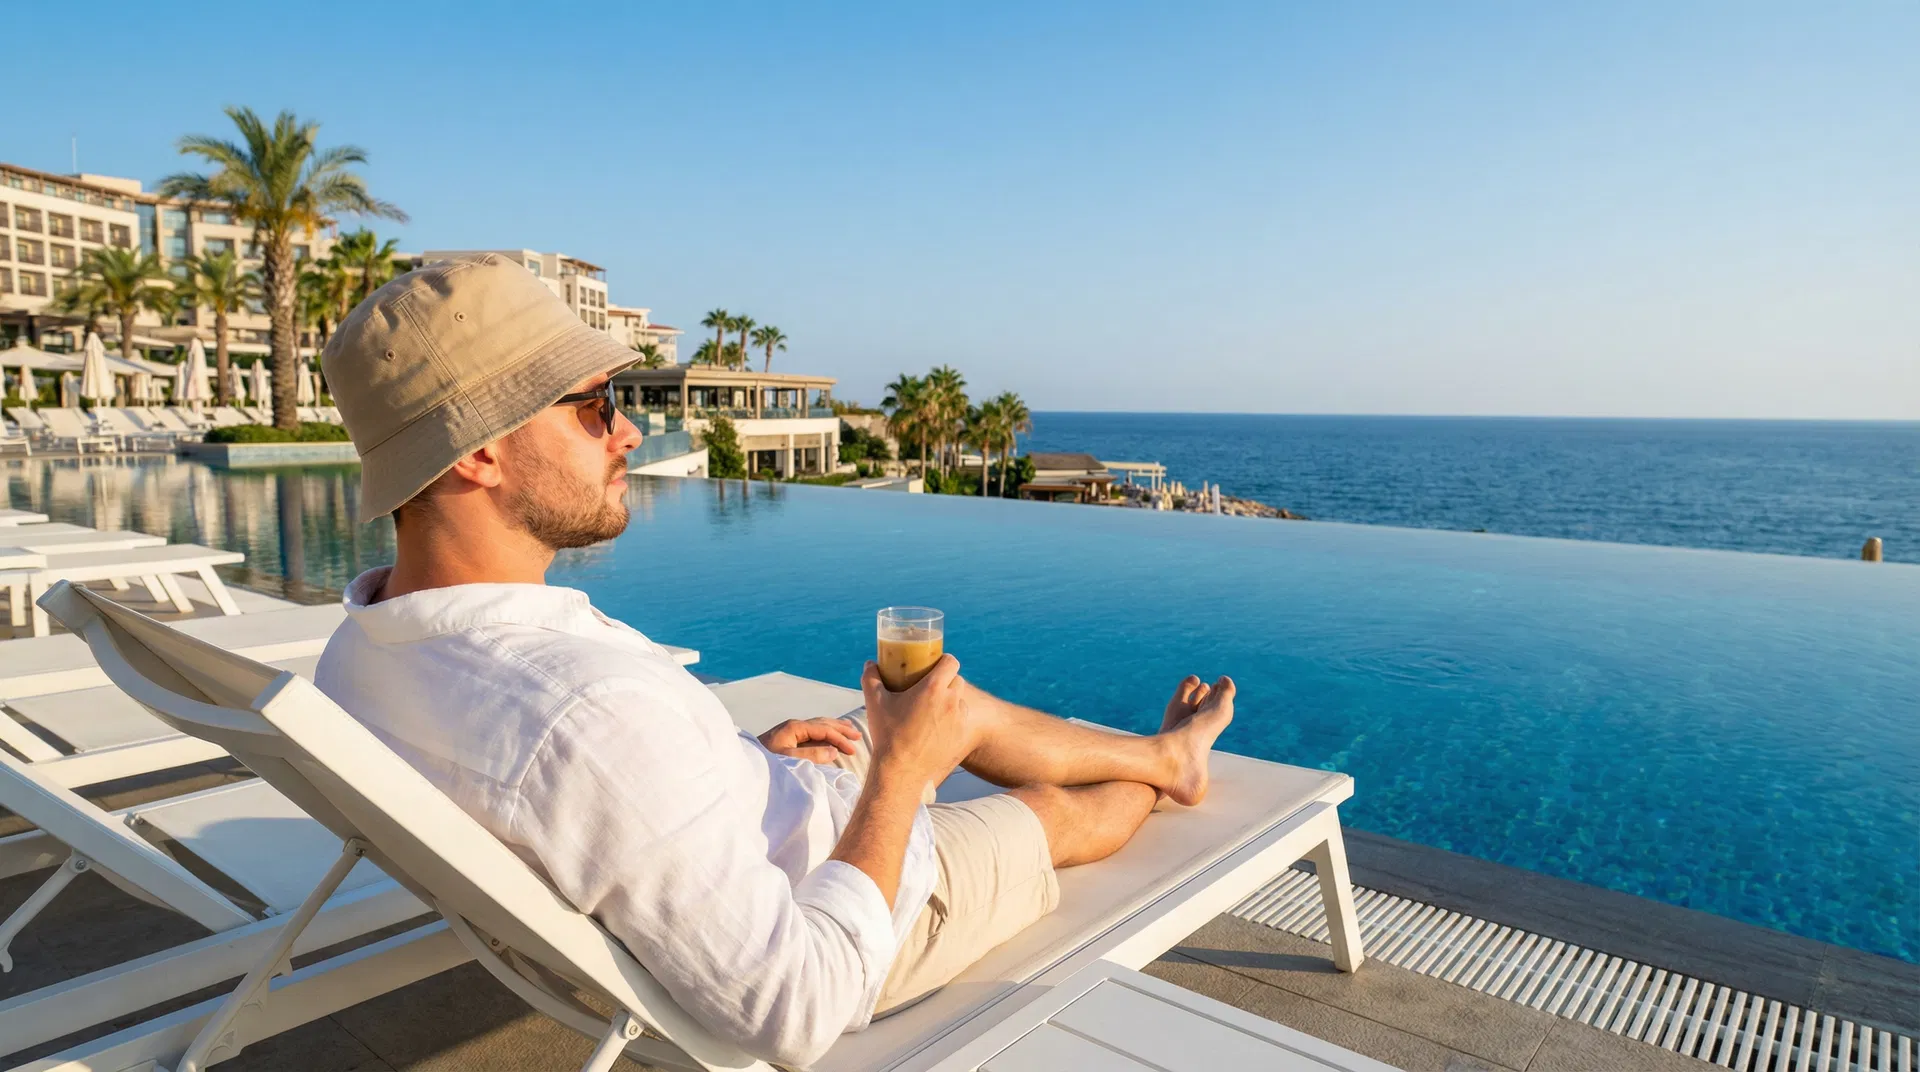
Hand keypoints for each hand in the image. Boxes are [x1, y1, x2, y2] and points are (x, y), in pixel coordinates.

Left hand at [759, 717, 861, 763]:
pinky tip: (828, 736)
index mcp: (795, 727)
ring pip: (818, 725)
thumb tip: (834, 751)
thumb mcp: (789, 760)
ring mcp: (790, 730)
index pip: (824, 730)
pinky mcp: (787, 737)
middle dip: (841, 729)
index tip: (853, 750)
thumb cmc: (764, 764)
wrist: (743, 766)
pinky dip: (824, 732)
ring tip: (848, 729)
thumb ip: (812, 755)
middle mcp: (794, 725)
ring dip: (834, 728)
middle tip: (858, 736)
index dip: (840, 739)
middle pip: (823, 723)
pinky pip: (812, 731)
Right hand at [860, 654, 972, 787]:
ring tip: (934, 708)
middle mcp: (951, 701)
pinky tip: (939, 726)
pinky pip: (962, 720)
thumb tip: (870, 664)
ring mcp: (959, 720)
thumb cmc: (888, 735)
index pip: (951, 662)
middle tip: (931, 687)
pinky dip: (953, 719)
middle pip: (957, 680)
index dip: (944, 661)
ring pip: (960, 701)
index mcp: (933, 688)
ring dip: (951, 700)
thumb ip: (871, 678)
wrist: (901, 772)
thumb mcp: (875, 703)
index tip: (935, 665)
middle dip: (946, 681)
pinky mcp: (962, 736)